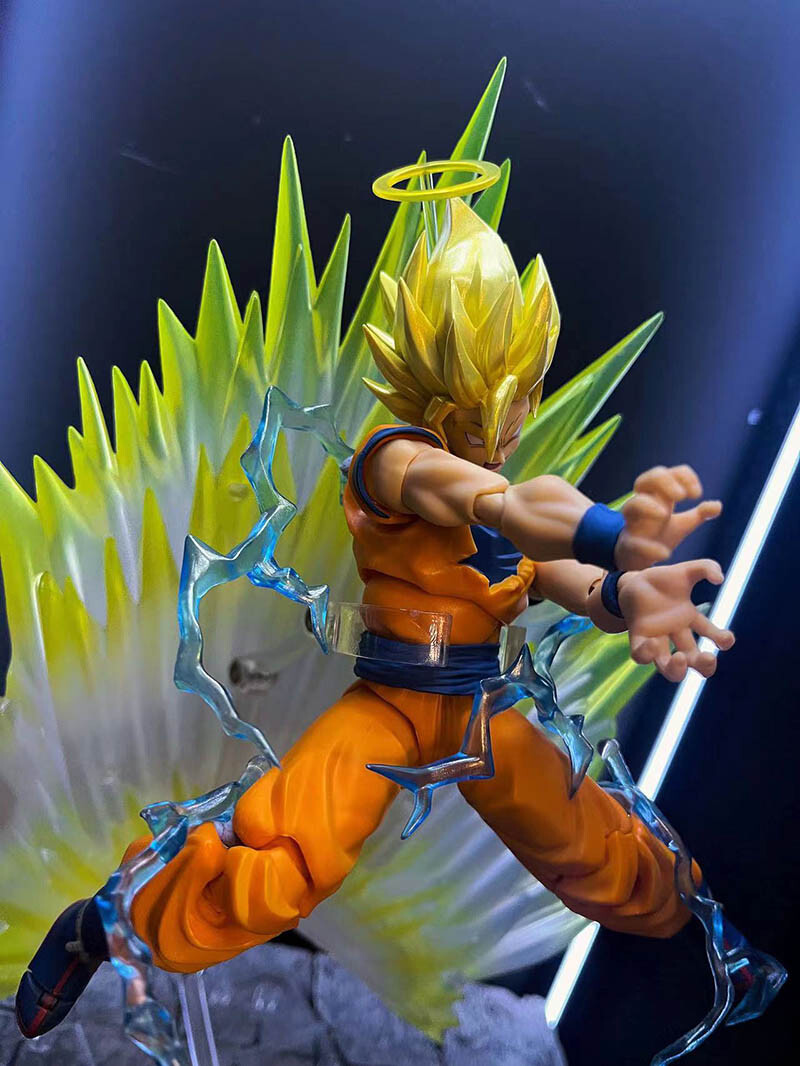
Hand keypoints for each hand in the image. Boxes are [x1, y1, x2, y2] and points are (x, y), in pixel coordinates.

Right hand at [615, 465, 721, 569]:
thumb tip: (717, 505)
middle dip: (663, 482)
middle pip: (644, 480)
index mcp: (656, 496)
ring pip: (632, 505)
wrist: (641, 558)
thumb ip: (700, 513)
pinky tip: (665, 554)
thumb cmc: (661, 534)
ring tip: (665, 514)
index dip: (682, 477)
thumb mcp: (684, 523)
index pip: (666, 473)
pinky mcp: (629, 544)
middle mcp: (642, 504)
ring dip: (648, 506)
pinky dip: (649, 548)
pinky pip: (633, 542)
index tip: (697, 494)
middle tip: (681, 495)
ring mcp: (633, 523)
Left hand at [618, 560, 734, 681]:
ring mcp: (656, 638)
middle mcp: (675, 633)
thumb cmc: (660, 580)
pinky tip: (653, 641)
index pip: (712, 635)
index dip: (722, 640)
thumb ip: (705, 568)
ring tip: (680, 657)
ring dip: (677, 669)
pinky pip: (640, 656)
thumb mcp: (685, 571)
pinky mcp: (638, 637)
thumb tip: (719, 579)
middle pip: (693, 661)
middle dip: (704, 666)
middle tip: (707, 657)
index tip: (725, 638)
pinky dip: (647, 653)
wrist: (632, 579)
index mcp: (690, 619)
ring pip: (668, 668)